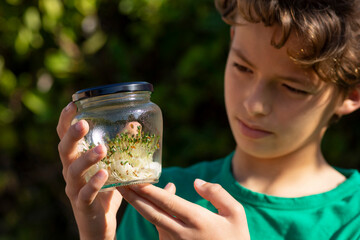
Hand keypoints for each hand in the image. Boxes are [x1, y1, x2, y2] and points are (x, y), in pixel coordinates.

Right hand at [57, 102, 121, 239]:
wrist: (99, 225)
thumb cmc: (106, 190)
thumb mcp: (114, 166)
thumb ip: (121, 147)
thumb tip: (135, 125)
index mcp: (76, 159)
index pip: (65, 137)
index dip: (66, 120)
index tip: (73, 103)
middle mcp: (70, 171)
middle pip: (64, 150)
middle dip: (72, 135)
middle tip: (83, 123)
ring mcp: (74, 189)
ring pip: (72, 171)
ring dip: (86, 158)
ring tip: (102, 149)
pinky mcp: (83, 205)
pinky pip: (85, 193)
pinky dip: (94, 183)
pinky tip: (104, 174)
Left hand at [118, 179, 249, 239]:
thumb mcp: (236, 214)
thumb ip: (217, 194)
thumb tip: (197, 182)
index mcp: (197, 220)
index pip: (167, 202)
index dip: (149, 190)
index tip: (134, 178)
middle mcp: (181, 233)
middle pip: (151, 212)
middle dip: (133, 197)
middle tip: (118, 183)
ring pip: (153, 220)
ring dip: (139, 205)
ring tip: (128, 189)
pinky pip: (159, 228)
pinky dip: (151, 214)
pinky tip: (147, 203)